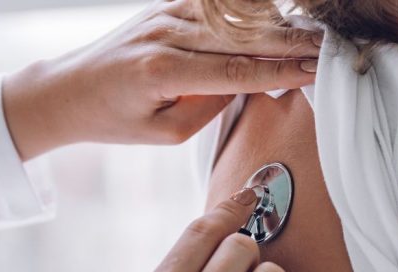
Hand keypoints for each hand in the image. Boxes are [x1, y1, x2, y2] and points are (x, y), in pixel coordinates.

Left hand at [3, 0, 321, 160]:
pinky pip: (219, 4)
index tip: (316, 71)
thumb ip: (209, 107)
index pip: (238, 71)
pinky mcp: (168, 4)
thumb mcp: (165, 132)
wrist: (69, 89)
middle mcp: (166, 34)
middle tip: (329, 48)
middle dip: (291, 42)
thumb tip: (246, 83)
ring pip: (235, 14)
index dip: (282, 71)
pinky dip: (251, 11)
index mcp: (162, 71)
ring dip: (277, 22)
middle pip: (243, 36)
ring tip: (312, 33)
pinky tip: (277, 17)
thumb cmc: (115, 118)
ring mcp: (166, 13)